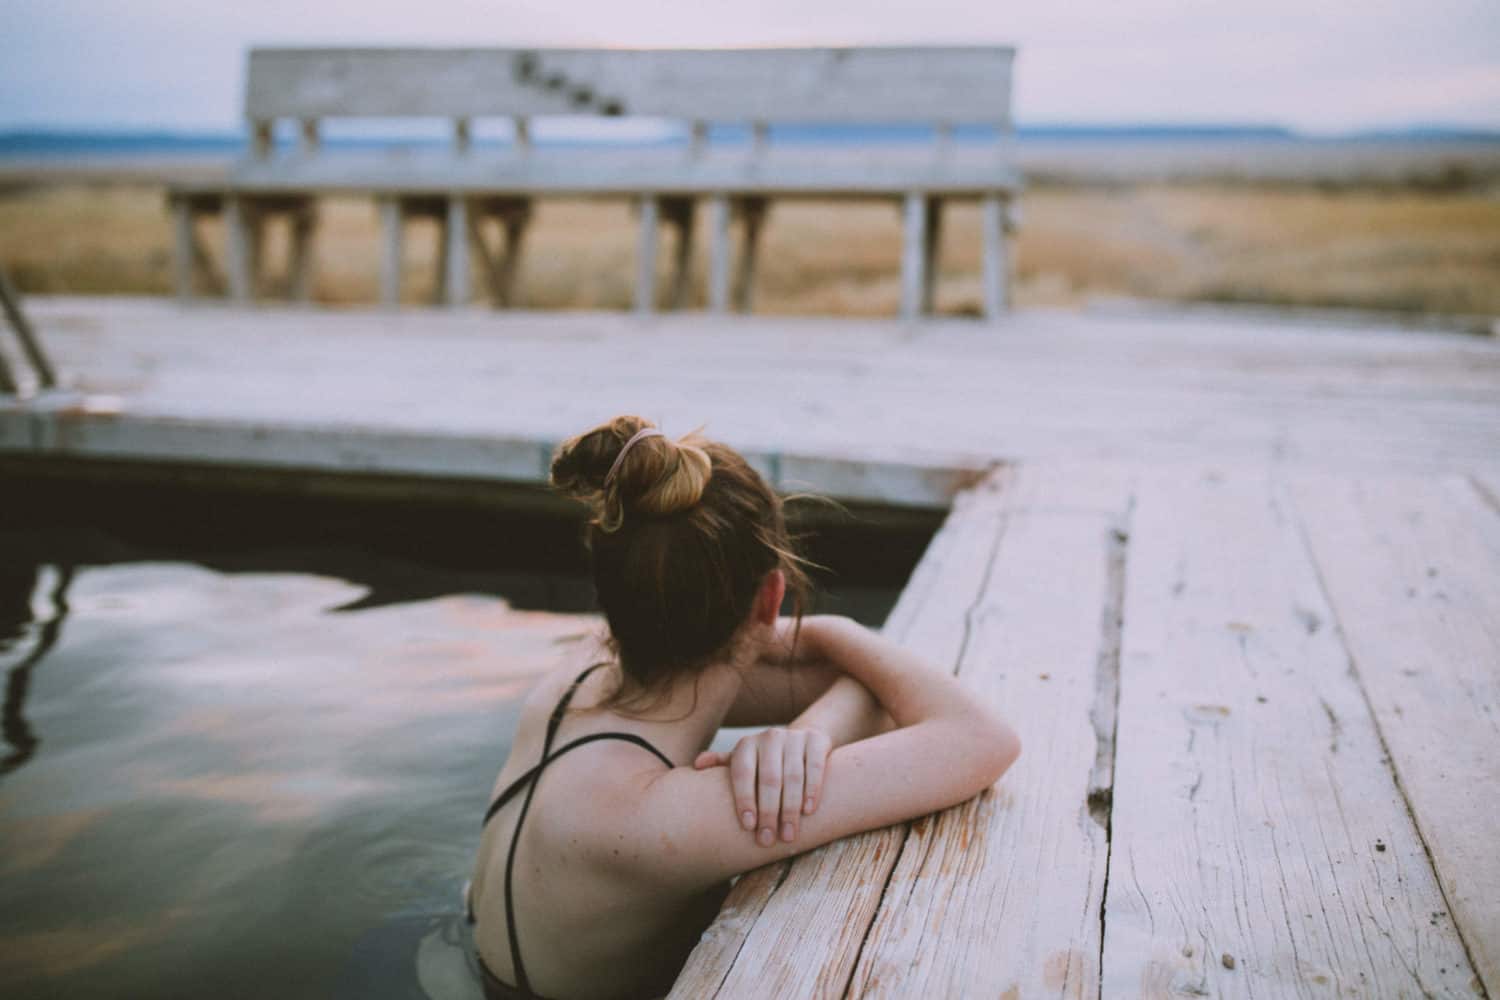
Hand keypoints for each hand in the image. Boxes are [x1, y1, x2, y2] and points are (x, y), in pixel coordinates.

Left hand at [694, 727, 832, 846]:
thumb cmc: (764, 761)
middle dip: (768, 813)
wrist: (800, 740)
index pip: (742, 774)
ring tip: (788, 835)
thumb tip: (696, 766)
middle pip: (769, 779)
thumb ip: (721, 764)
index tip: (748, 827)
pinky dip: (812, 790)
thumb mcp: (743, 761)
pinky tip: (808, 811)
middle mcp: (769, 737)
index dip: (745, 800)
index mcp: (746, 745)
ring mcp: (794, 737)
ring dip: (790, 809)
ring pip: (793, 777)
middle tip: (768, 840)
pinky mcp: (815, 740)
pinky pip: (814, 768)